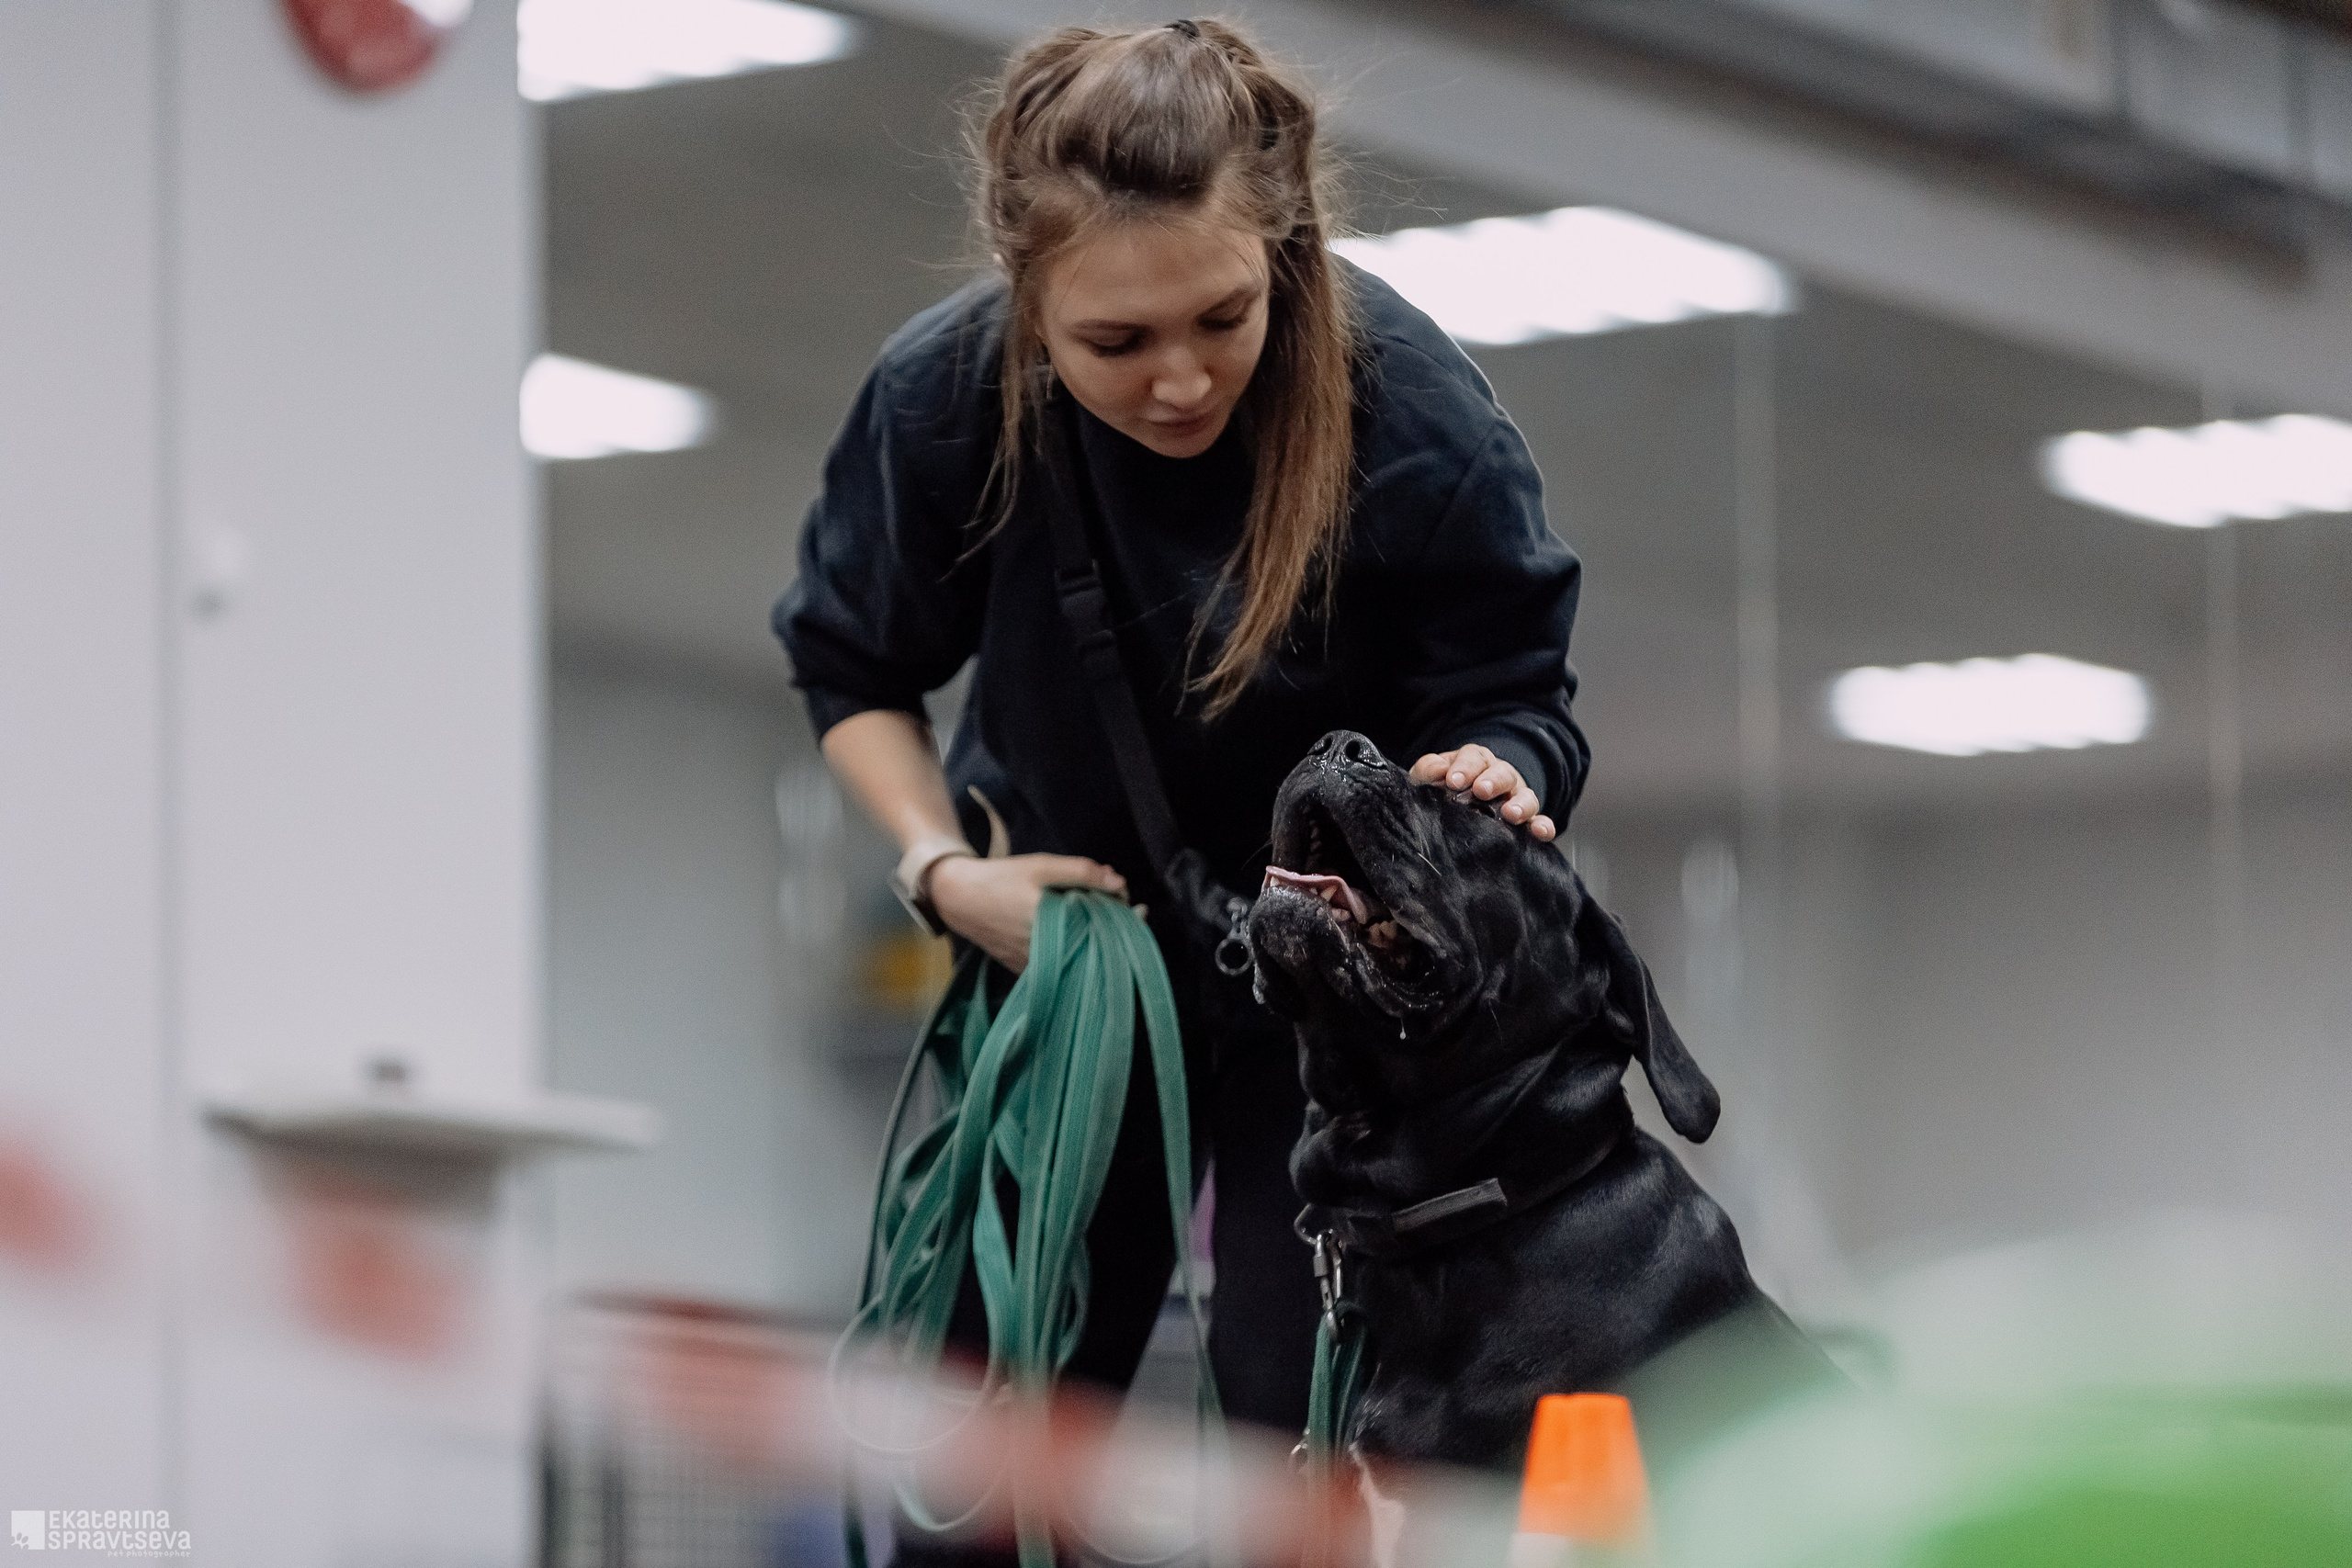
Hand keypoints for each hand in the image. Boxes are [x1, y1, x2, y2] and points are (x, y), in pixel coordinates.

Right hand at [927, 853, 1126, 971]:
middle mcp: (1044, 953)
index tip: (1140, 910)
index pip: (1101, 932)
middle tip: (1129, 912)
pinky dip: (1074, 951)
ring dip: (1094, 942)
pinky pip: (1058, 965)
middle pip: (1092, 948)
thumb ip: (1081, 872)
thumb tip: (1119, 882)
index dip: (1124, 922)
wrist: (958, 898)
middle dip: (1113, 931)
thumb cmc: (1001, 878)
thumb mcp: (1041, 866)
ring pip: (1076, 959)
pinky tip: (1081, 933)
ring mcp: (1033, 965)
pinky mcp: (1023, 970)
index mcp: (1052, 926)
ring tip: (1106, 921)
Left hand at [1410, 744, 1556, 841]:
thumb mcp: (1431, 774)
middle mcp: (1500, 777)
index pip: (1474, 758)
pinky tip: (1541, 833)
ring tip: (1511, 814)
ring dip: (1520, 804)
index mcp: (1475, 761)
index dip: (1465, 768)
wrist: (1457, 804)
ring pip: (1526, 796)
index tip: (1453, 781)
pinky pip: (1539, 822)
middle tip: (1481, 790)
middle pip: (1503, 773)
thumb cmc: (1445, 786)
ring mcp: (1516, 798)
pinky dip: (1543, 826)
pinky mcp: (1527, 821)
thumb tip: (1437, 771)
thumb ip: (1429, 769)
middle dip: (1493, 781)